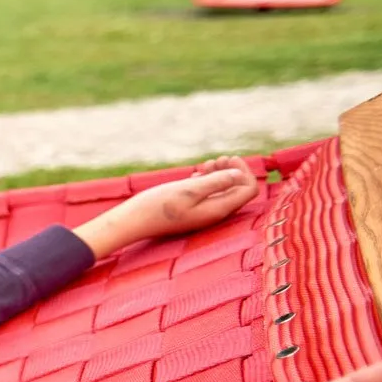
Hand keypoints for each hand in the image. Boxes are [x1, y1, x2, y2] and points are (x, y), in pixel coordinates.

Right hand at [72, 157, 262, 257]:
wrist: (132, 221)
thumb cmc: (158, 205)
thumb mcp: (188, 190)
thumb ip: (216, 182)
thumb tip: (239, 175)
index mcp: (218, 209)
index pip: (249, 189)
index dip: (244, 172)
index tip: (227, 160)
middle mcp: (214, 213)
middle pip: (238, 190)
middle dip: (233, 171)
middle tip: (217, 159)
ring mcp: (202, 213)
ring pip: (223, 191)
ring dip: (219, 175)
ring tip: (206, 164)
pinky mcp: (191, 211)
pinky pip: (208, 195)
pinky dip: (207, 182)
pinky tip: (195, 174)